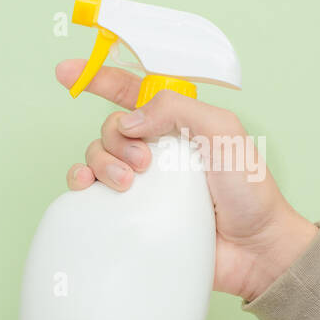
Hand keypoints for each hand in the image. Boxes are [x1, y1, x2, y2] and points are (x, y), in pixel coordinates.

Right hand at [55, 60, 317, 301]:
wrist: (253, 248)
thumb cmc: (249, 190)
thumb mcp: (223, 131)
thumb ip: (177, 109)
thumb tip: (130, 120)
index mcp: (178, 124)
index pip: (132, 92)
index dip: (99, 78)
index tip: (66, 71)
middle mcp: (157, 149)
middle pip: (112, 127)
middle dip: (115, 138)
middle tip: (143, 162)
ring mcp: (143, 183)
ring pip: (98, 156)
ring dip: (102, 162)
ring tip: (128, 183)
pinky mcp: (132, 214)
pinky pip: (93, 192)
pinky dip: (81, 184)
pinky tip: (87, 188)